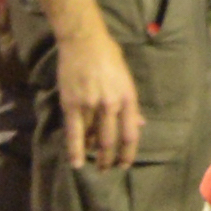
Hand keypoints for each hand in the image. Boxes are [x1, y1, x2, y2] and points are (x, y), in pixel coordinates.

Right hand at [54, 15, 142, 167]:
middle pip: (111, 140)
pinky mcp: (72, 104)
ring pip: (92, 138)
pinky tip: (76, 163)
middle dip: (110, 159)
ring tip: (93, 165)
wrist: (84, 41)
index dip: (128, 152)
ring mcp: (91, 104)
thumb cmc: (108, 56)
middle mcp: (111, 104)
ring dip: (93, 154)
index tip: (125, 165)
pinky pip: (74, 133)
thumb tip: (139, 124)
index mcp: (128, 97)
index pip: (131, 133)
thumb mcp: (126, 79)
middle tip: (108, 169)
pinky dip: (74, 150)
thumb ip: (131, 104)